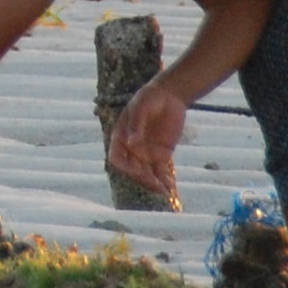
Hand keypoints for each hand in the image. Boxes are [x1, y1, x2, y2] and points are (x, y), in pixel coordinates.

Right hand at [107, 84, 185, 201]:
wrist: (170, 95)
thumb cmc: (150, 97)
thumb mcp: (142, 106)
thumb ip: (136, 124)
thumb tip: (131, 143)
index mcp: (121, 137)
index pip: (117, 158)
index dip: (125, 166)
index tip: (136, 170)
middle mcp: (132, 148)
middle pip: (133, 170)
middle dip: (143, 179)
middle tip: (156, 185)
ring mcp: (146, 153)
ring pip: (147, 174)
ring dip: (154, 184)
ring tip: (165, 192)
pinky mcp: (162, 155)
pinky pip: (161, 171)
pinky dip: (165, 180)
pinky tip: (170, 187)